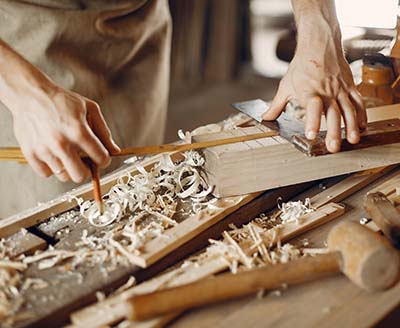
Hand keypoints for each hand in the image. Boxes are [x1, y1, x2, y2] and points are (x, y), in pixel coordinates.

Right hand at [12, 85, 119, 182]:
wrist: (30, 94)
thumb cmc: (61, 101)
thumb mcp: (90, 109)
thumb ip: (104, 132)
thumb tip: (115, 151)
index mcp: (79, 131)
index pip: (101, 159)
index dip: (104, 159)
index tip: (101, 157)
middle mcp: (61, 143)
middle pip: (80, 176)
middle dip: (87, 170)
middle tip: (85, 161)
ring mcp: (44, 150)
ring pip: (64, 176)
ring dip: (69, 168)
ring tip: (67, 154)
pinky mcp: (30, 153)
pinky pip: (46, 173)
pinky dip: (51, 168)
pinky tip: (54, 155)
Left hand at [263, 0, 366, 152]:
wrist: (319, 45)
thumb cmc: (301, 66)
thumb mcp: (286, 86)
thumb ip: (276, 106)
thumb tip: (264, 119)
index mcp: (309, 92)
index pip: (312, 108)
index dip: (312, 121)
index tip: (311, 135)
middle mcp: (327, 91)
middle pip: (333, 113)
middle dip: (335, 131)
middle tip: (333, 147)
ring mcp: (340, 89)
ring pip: (349, 109)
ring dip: (352, 126)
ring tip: (353, 140)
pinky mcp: (349, 86)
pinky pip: (358, 101)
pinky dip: (361, 114)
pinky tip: (362, 126)